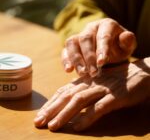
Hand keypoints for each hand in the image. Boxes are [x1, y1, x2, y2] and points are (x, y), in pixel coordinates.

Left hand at [34, 58, 149, 130]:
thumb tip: (71, 98)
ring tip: (53, 126)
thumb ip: (86, 88)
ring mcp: (104, 89)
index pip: (64, 91)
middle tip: (39, 122)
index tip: (40, 114)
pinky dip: (89, 117)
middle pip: (68, 95)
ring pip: (80, 100)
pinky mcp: (117, 96)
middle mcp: (92, 83)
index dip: (51, 102)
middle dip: (52, 109)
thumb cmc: (118, 78)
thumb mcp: (99, 82)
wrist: (142, 72)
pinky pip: (100, 107)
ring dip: (65, 113)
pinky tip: (79, 127)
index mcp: (87, 80)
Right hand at [61, 18, 136, 76]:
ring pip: (72, 43)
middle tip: (93, 73)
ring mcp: (79, 36)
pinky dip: (66, 60)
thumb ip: (128, 42)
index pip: (103, 36)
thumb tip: (126, 36)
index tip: (101, 63)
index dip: (102, 49)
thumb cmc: (119, 48)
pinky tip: (68, 70)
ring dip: (76, 59)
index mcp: (106, 25)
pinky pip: (65, 50)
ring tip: (82, 73)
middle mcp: (90, 28)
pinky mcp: (72, 46)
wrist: (109, 49)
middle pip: (85, 39)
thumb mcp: (127, 46)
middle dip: (88, 57)